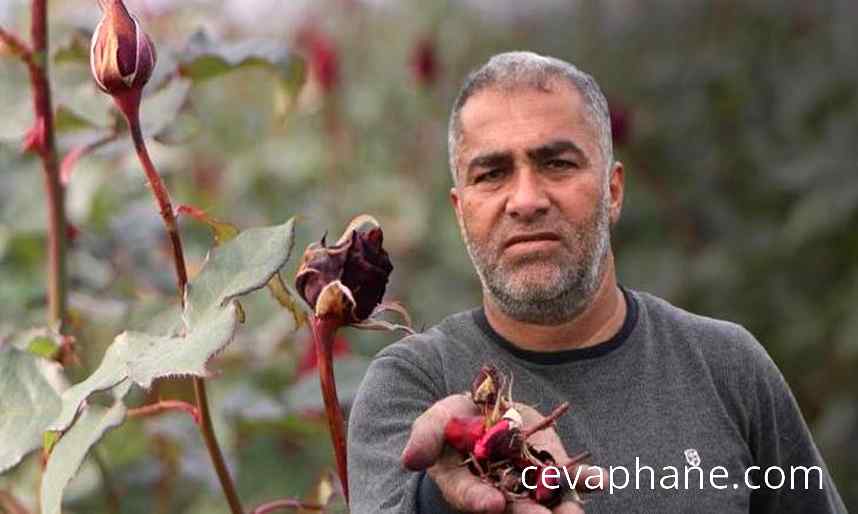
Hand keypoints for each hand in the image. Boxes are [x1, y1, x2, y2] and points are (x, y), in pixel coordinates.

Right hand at [401, 394, 603, 512]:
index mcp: (463, 484)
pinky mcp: (551, 468)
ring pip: (543, 500)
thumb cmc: (455, 422)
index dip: (478, 501)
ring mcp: (527, 483)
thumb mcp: (436, 421)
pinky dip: (585, 479)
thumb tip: (410, 461)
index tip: (493, 504)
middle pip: (511, 507)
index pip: (469, 495)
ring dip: (561, 509)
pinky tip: (600, 479)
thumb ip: (426, 437)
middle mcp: (497, 491)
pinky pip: (569, 478)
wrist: (488, 412)